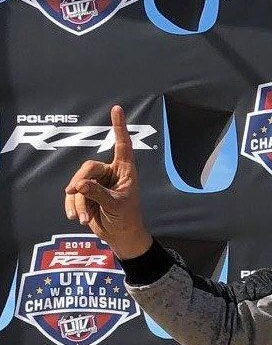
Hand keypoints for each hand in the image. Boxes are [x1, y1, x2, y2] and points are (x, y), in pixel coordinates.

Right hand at [64, 105, 152, 258]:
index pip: (122, 145)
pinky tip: (75, 218)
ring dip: (78, 202)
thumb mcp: (115, 206)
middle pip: (88, 168)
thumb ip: (98, 194)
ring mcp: (97, 182)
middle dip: (80, 183)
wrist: (119, 235)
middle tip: (76, 194)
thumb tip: (79, 184)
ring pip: (78, 183)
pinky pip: (73, 194)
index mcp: (125, 171)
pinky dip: (72, 206)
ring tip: (83, 218)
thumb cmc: (126, 218)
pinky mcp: (86, 193)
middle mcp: (110, 172)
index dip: (119, 127)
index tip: (117, 109)